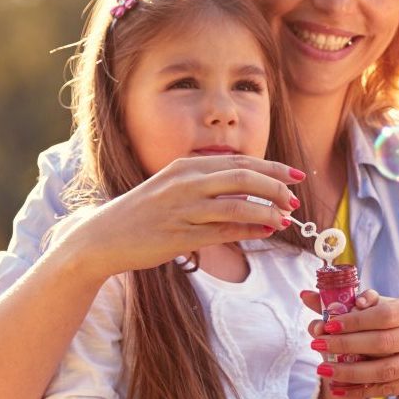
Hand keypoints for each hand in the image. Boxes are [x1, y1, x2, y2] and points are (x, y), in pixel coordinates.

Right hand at [53, 154, 305, 279]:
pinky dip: (249, 230)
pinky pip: (223, 231)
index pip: (238, 161)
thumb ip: (208, 187)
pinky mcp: (180, 235)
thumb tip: (250, 194)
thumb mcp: (174, 189)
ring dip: (267, 211)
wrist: (103, 237)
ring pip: (237, 204)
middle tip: (295, 198)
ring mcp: (183, 209)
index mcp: (186, 166)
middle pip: (243, 178)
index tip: (295, 176)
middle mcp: (185, 182)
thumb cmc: (143, 213)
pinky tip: (266, 231)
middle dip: (275, 187)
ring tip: (286, 218)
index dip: (272, 168)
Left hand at [300, 287, 398, 398]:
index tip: (327, 324)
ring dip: (349, 372)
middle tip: (317, 345)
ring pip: (383, 371)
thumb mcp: (381, 308)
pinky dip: (358, 390)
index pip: (384, 314)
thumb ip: (347, 303)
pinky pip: (384, 389)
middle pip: (382, 343)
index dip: (354, 321)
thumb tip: (307, 296)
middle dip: (345, 345)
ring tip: (322, 370)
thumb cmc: (398, 324)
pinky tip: (336, 387)